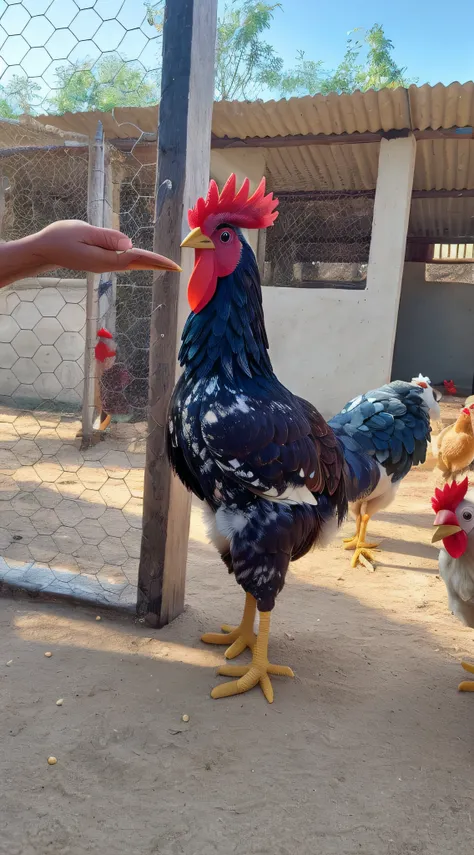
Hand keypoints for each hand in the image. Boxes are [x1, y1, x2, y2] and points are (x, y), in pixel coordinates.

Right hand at [29, 220, 180, 273]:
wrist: (45, 249)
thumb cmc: (60, 237)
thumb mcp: (83, 232)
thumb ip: (106, 237)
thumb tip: (128, 243)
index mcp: (105, 259)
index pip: (136, 258)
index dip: (155, 260)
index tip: (171, 264)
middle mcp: (107, 266)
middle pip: (137, 264)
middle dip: (157, 265)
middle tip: (177, 268)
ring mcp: (104, 265)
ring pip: (132, 264)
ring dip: (149, 263)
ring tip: (167, 265)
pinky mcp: (101, 261)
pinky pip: (124, 261)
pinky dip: (138, 260)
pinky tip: (145, 261)